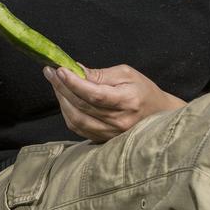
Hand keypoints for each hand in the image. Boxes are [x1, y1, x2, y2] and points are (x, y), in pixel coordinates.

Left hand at [43, 64, 185, 142]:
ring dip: (61, 100)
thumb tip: (75, 70)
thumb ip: (100, 74)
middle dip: (62, 87)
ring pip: (76, 119)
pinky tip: (64, 99)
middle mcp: (119, 121)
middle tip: (50, 72)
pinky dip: (67, 113)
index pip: (95, 95)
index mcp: (128, 101)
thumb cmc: (143, 91)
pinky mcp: (103, 139)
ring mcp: (111, 133)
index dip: (74, 83)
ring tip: (56, 84)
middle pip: (82, 106)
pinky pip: (78, 128)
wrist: (159, 115)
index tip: (60, 70)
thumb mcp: (127, 74)